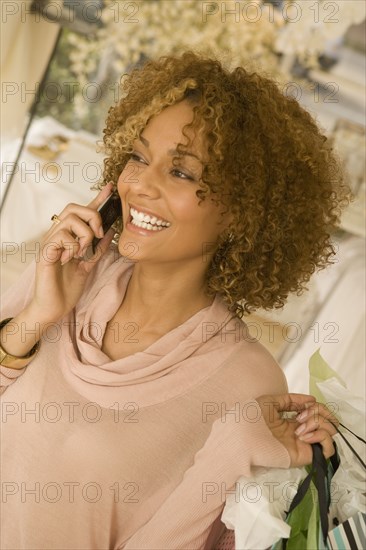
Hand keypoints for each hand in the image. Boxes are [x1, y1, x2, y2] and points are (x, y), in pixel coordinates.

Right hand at [27, 183, 116, 323]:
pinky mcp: (45, 251)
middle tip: (99, 234)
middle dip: (93, 216)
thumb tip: (111, 231)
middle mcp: (57, 234)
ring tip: (82, 253)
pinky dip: (73, 247)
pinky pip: (62, 237)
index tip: (110, 188)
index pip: (82, 211)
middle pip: (74, 207)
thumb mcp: (89, 265)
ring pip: (71, 220)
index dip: (96, 198)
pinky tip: (70, 260)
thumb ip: (98, 248)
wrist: (53, 308)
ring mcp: (49, 242)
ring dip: (84, 236)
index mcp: (68, 236)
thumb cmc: (67, 288)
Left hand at [256, 393, 337, 466]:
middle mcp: (303, 432)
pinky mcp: (307, 455)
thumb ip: (291, 399)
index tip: (302, 407)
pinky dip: (321, 436)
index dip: (316, 406)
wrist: (244, 435)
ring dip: (318, 423)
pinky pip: (328, 447)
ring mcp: (306, 443)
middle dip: (321, 412)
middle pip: (328, 420)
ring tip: (299, 428)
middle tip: (302, 415)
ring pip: (330, 431)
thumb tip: (312, 399)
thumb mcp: (271, 401)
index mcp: (295, 421)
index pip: (319, 413)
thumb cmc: (253, 418)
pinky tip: (304, 436)